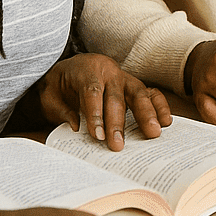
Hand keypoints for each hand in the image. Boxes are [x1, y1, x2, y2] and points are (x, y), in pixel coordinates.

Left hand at [37, 54, 172, 151]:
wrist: (69, 69)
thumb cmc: (59, 85)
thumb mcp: (49, 96)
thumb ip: (60, 110)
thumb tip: (76, 127)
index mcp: (87, 70)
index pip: (93, 92)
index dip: (95, 114)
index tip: (97, 136)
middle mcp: (109, 71)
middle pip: (116, 96)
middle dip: (118, 122)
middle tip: (118, 145)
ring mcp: (124, 77)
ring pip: (138, 93)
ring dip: (146, 114)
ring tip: (153, 133)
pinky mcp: (134, 85)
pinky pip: (150, 93)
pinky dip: (159, 106)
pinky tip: (165, 121)